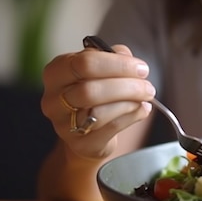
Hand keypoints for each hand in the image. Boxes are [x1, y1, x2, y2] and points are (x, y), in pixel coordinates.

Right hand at [41, 44, 154, 159]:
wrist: (88, 131)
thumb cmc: (96, 92)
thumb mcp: (102, 68)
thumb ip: (114, 56)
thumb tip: (128, 59)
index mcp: (56, 72)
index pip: (84, 63)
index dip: (119, 65)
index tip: (142, 68)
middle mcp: (53, 99)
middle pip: (91, 90)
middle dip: (127, 87)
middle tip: (148, 87)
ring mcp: (63, 125)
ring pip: (101, 112)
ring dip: (131, 103)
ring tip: (145, 99)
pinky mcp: (81, 144)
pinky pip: (111, 128)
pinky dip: (132, 117)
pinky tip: (142, 110)